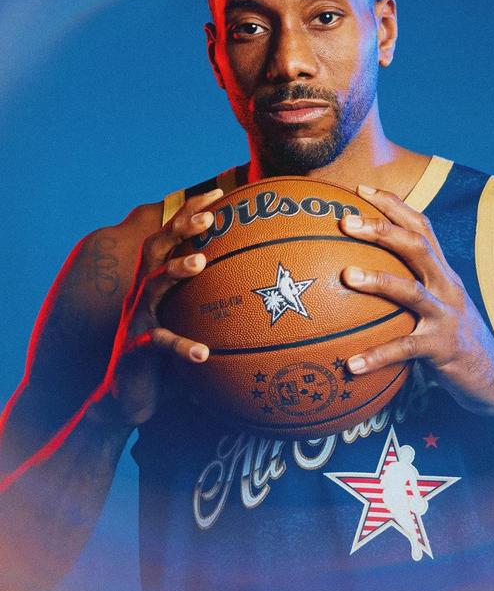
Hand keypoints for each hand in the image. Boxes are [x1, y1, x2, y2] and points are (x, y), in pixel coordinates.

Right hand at [100, 188, 224, 425]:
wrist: (125, 398)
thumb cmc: (166, 357)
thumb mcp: (190, 325)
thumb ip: (216, 307)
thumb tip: (270, 296)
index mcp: (156, 282)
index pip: (172, 238)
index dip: (191, 213)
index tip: (219, 192)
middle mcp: (142, 294)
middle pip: (156, 248)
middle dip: (180, 227)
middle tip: (209, 217)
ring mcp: (136, 319)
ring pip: (151, 285)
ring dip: (175, 270)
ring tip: (200, 261)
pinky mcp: (133, 349)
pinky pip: (157, 343)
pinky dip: (180, 346)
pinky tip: (203, 353)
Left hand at [339, 185, 493, 416]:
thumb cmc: (455, 342)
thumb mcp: (438, 307)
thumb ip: (409, 289)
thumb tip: (359, 279)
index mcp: (443, 273)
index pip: (421, 227)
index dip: (393, 204)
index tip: (361, 188)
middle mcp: (447, 287)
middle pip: (417, 246)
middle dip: (381, 229)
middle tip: (345, 221)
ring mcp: (448, 316)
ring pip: (411, 290)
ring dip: (378, 280)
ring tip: (345, 276)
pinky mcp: (444, 349)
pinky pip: (405, 349)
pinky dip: (377, 356)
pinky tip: (350, 365)